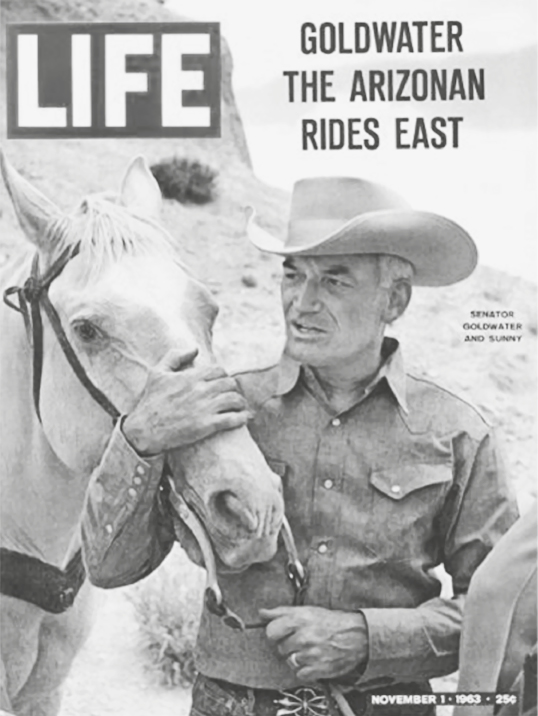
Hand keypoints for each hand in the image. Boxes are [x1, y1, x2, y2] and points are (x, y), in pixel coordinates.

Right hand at [123, 348, 248, 455]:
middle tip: (232, 395)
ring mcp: (205, 408)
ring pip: (234, 400)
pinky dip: (242, 417)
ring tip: (240, 406)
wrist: (144, 431)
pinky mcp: (207, 426)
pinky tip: (245, 418)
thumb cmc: (150, 402)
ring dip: (240, 403)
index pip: (218, 370)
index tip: (222, 382)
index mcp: (191, 377)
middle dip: (233, 389)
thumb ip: (175, 356)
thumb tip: (194, 349)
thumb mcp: (157, 373)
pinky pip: (233, 419)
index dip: (223, 376)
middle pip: (230, 384)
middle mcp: (200, 390)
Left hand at [260, 605, 367, 682]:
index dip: (276, 633)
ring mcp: (311, 655)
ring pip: (289, 661)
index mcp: (299, 619)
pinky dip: (305, 670)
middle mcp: (304, 637)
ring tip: (309, 650)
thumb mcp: (307, 610)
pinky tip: (314, 661)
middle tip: (302, 640)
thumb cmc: (330, 622)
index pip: (271, 631)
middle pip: (280, 648)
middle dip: (288, 645)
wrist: (357, 636)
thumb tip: (261, 613)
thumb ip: (282, 612)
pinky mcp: (318, 669)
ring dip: (297, 658)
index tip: (283, 632)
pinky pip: (300, 674)